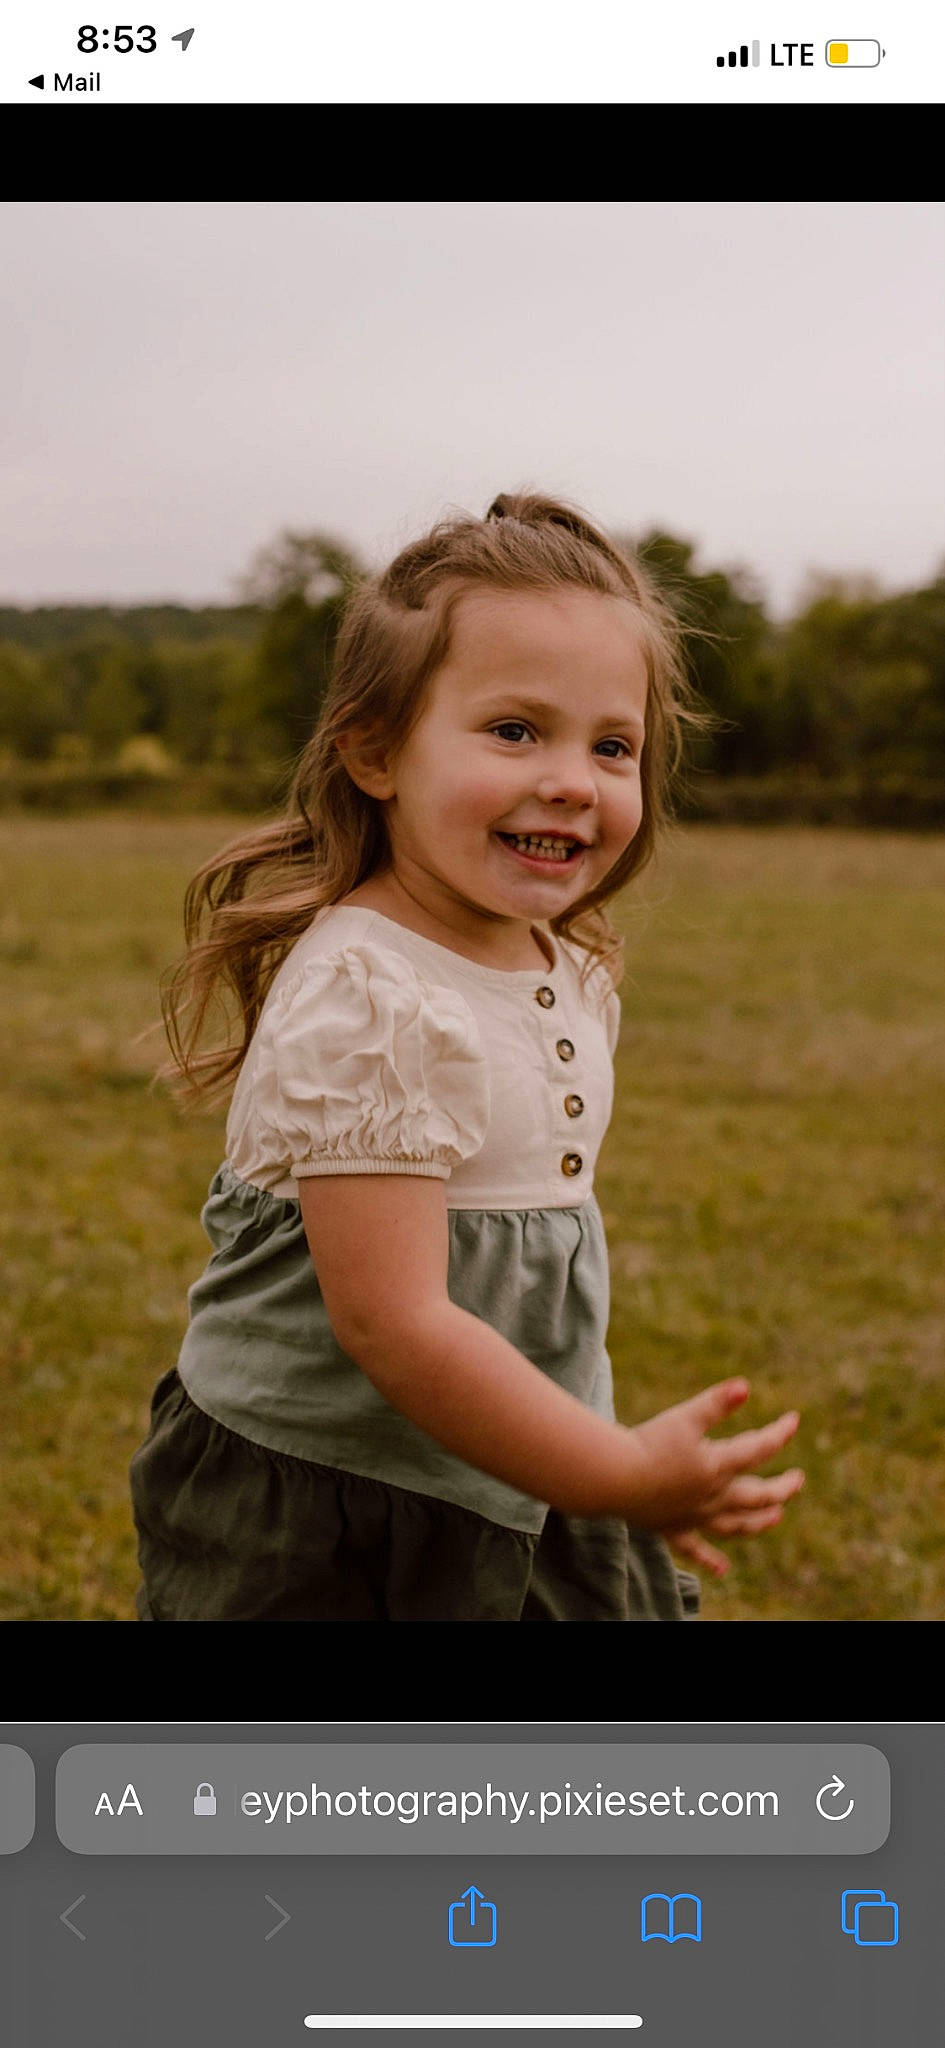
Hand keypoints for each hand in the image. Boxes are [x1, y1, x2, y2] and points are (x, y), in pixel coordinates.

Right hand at [626, 1378, 803, 1562]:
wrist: (614, 1479)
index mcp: (719, 1466)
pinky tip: (723, 1570)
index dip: (780, 1434)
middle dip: (782, 1488)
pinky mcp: (672, 1529)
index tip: (794, 1421)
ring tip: (776, 1517)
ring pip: (736, 1525)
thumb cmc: (647, 1444)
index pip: (760, 1449)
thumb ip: (716, 1403)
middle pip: (758, 1496)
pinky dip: (710, 1560)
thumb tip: (746, 1387)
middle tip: (798, 1480)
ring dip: (758, 1522)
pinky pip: (695, 1549)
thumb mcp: (684, 1417)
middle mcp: (713, 1496)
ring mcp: (694, 1517)